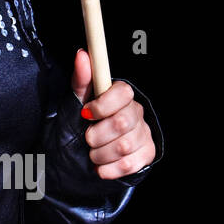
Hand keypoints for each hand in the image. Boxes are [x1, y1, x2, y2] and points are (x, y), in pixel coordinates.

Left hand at [71, 48, 155, 178]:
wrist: (84, 156)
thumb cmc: (82, 124)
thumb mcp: (77, 101)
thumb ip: (81, 80)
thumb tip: (82, 54)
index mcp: (121, 96)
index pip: (123, 93)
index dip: (103, 106)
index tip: (86, 114)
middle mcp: (136, 112)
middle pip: (122, 123)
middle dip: (97, 135)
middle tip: (87, 138)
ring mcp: (143, 134)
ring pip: (124, 146)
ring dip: (100, 154)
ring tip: (92, 153)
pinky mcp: (146, 155)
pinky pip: (129, 164)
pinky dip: (109, 169)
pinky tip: (101, 166)